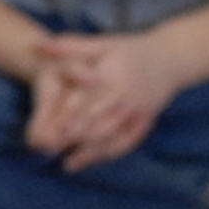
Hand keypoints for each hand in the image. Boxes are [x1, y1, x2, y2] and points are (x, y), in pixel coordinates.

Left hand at [25, 32, 183, 171]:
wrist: (171, 58)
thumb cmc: (130, 50)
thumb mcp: (102, 43)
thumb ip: (69, 46)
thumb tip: (37, 46)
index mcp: (112, 75)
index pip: (85, 99)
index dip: (66, 116)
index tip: (47, 130)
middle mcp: (126, 96)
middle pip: (96, 123)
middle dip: (73, 139)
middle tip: (50, 151)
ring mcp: (138, 112)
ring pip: (110, 137)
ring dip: (88, 153)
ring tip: (66, 164)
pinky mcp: (145, 123)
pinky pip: (125, 143)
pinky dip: (106, 155)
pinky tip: (88, 162)